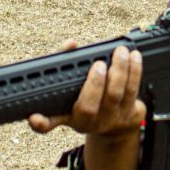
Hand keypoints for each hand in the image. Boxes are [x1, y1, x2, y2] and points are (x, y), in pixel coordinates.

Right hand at [29, 43, 143, 169]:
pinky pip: (134, 93)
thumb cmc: (89, 99)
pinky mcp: (131, 116)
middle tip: (99, 64)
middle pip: (89, 107)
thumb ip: (67, 65)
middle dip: (95, 84)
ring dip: (120, 71)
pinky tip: (135, 58)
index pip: (49, 122)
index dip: (40, 122)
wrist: (114, 125)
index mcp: (68, 115)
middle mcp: (88, 123)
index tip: (34, 117)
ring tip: (121, 52)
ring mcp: (110, 121)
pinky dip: (135, 72)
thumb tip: (71, 44)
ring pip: (116, 96)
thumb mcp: (75, 89)